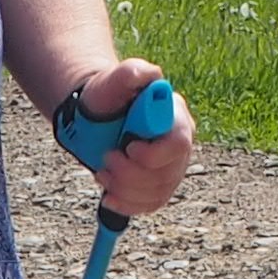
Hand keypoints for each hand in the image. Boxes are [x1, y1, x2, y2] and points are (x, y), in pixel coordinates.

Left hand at [61, 57, 196, 215]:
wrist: (96, 115)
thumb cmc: (107, 95)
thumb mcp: (115, 79)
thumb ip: (132, 73)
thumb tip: (151, 75)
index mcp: (176, 118)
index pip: (179, 145)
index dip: (154, 154)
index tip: (128, 147)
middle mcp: (180, 145)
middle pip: (168, 174)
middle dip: (131, 174)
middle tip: (106, 159)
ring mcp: (172, 167)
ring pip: (158, 193)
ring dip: (125, 189)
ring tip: (103, 173)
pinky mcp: (158, 185)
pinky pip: (150, 204)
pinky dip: (128, 205)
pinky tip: (109, 197)